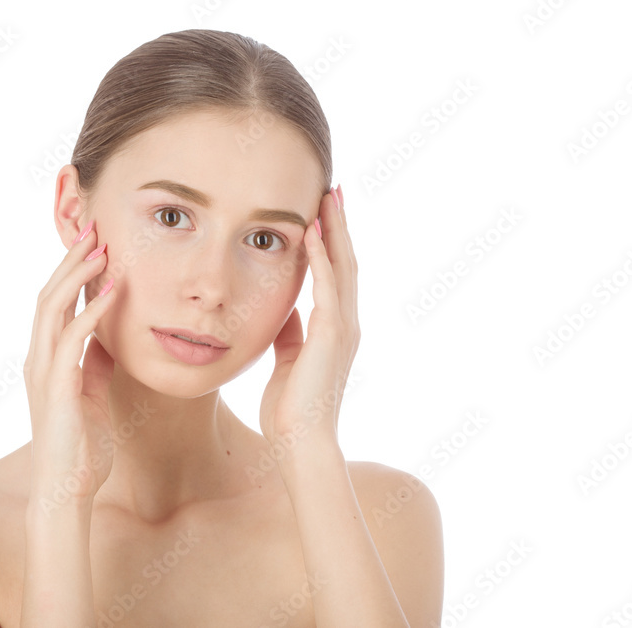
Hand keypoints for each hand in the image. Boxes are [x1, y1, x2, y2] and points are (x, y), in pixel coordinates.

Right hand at [23, 220, 117, 503]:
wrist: (69, 489)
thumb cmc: (83, 446)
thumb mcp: (93, 394)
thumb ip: (95, 364)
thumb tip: (108, 338)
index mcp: (46, 359)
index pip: (55, 304)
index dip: (71, 272)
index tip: (94, 243)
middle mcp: (38, 359)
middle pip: (49, 295)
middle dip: (72, 260)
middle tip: (94, 229)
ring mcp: (44, 371)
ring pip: (54, 308)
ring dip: (79, 275)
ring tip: (103, 248)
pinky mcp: (59, 386)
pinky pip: (75, 338)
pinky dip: (94, 310)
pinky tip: (115, 290)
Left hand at [259, 185, 358, 452]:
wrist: (301, 443)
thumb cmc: (291, 410)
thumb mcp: (287, 361)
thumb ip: (291, 334)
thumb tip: (285, 311)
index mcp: (336, 329)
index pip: (337, 274)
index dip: (332, 242)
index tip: (324, 211)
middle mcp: (346, 323)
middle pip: (347, 262)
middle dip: (339, 225)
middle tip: (334, 190)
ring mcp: (343, 328)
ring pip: (344, 267)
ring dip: (335, 230)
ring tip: (328, 197)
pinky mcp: (331, 335)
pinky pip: (328, 287)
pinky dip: (322, 257)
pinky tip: (312, 231)